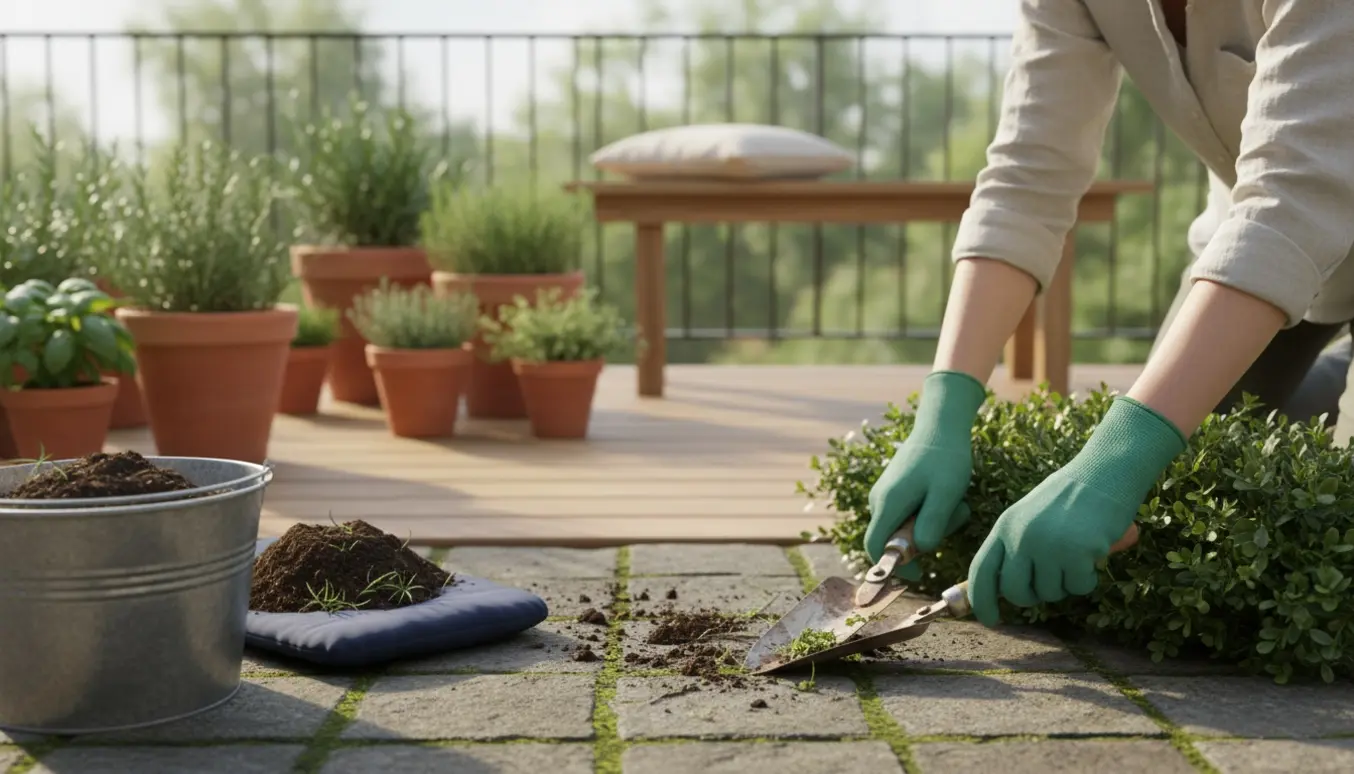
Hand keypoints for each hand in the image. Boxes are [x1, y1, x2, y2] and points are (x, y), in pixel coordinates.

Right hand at [865, 371, 986, 579]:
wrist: (941, 424)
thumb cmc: (946, 458)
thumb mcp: (947, 494)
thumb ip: (932, 525)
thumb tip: (919, 550)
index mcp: (888, 503)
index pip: (876, 547)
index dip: (892, 567)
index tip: (920, 573)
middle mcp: (879, 500)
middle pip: (893, 539)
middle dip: (924, 539)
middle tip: (953, 518)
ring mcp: (885, 494)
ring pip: (905, 527)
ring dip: (932, 524)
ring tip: (956, 502)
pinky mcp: (895, 490)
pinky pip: (909, 514)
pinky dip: (930, 512)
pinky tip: (948, 495)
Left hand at [967, 396, 1186, 625]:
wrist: (1105, 472)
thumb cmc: (1070, 498)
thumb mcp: (1029, 517)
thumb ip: (1015, 547)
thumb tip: (1006, 591)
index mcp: (1004, 526)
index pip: (981, 571)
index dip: (981, 600)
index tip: (990, 620)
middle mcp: (1020, 537)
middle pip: (1015, 592)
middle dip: (1033, 597)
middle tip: (1052, 582)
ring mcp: (1046, 545)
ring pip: (1050, 593)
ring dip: (1066, 583)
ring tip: (1076, 554)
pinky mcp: (1075, 552)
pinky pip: (1079, 587)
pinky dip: (1088, 578)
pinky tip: (1093, 553)